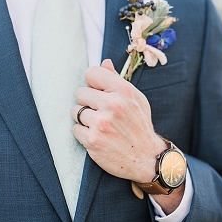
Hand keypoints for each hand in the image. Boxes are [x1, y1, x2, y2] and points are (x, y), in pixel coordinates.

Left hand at [71, 59, 164, 183]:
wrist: (147, 158)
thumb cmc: (139, 126)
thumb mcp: (136, 99)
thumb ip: (117, 80)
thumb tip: (105, 62)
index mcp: (123, 91)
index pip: (92, 73)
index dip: (93, 84)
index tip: (99, 92)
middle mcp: (113, 105)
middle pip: (80, 92)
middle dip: (87, 102)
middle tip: (101, 113)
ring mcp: (101, 123)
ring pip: (75, 111)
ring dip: (84, 119)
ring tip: (100, 125)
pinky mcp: (92, 140)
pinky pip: (75, 129)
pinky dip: (83, 133)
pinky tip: (97, 137)